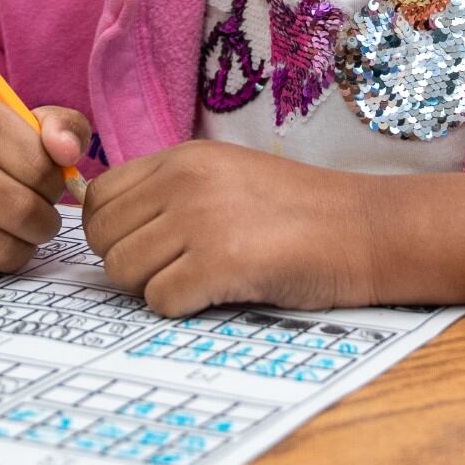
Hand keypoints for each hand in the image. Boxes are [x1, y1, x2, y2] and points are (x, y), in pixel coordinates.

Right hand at [0, 87, 89, 278]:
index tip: (46, 182)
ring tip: (18, 230)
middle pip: (20, 210)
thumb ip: (64, 127)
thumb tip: (69, 153)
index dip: (55, 183)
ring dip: (23, 247)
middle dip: (45, 222)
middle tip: (40, 216)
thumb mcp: (22, 121)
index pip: (38, 165)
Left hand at [80, 142, 368, 316]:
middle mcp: (183, 181)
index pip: (98, 198)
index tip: (148, 245)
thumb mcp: (227, 176)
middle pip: (103, 239)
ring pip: (124, 272)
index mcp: (182, 157)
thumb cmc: (300, 212)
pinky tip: (223, 291)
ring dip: (157, 287)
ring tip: (206, 277)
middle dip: (132, 264)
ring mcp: (199, 220)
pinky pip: (160, 301)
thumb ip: (171, 192)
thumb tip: (110, 229)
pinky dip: (185, 307)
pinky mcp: (219, 263)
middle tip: (180, 268)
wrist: (365, 229)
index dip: (113, 231)